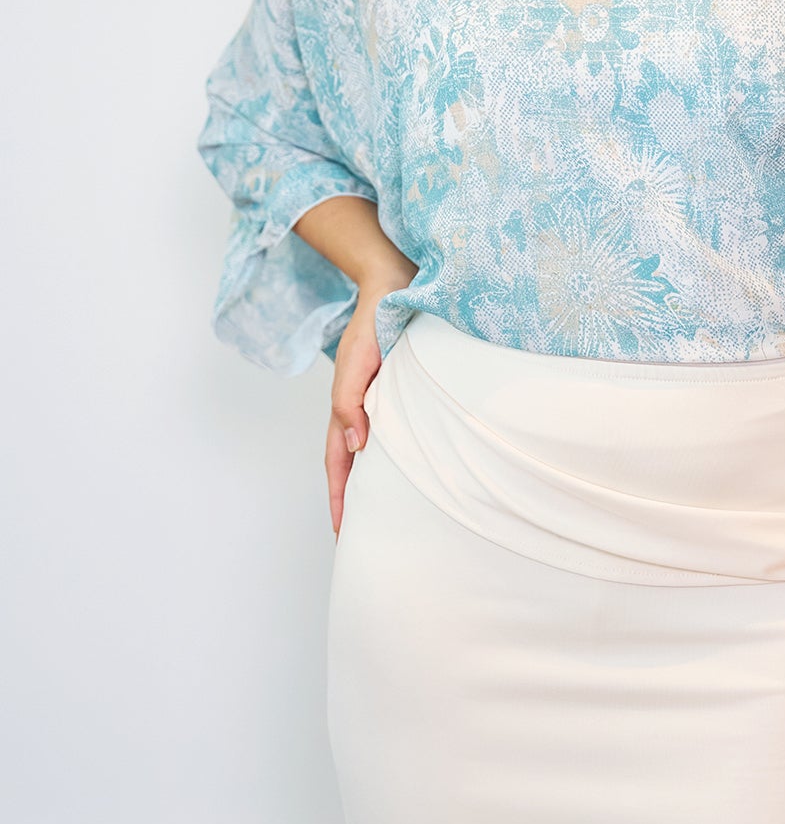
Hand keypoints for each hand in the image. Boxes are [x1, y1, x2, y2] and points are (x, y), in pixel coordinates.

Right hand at [325, 286, 392, 538]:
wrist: (396, 286)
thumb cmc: (375, 323)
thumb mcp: (356, 364)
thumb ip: (350, 404)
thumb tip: (356, 448)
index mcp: (347, 406)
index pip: (339, 462)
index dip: (339, 498)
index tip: (341, 533)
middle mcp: (361, 408)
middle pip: (351, 464)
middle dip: (352, 500)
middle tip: (359, 537)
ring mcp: (379, 400)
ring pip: (372, 450)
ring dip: (370, 482)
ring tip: (381, 514)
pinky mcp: (400, 390)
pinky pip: (391, 431)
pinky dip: (392, 455)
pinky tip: (405, 469)